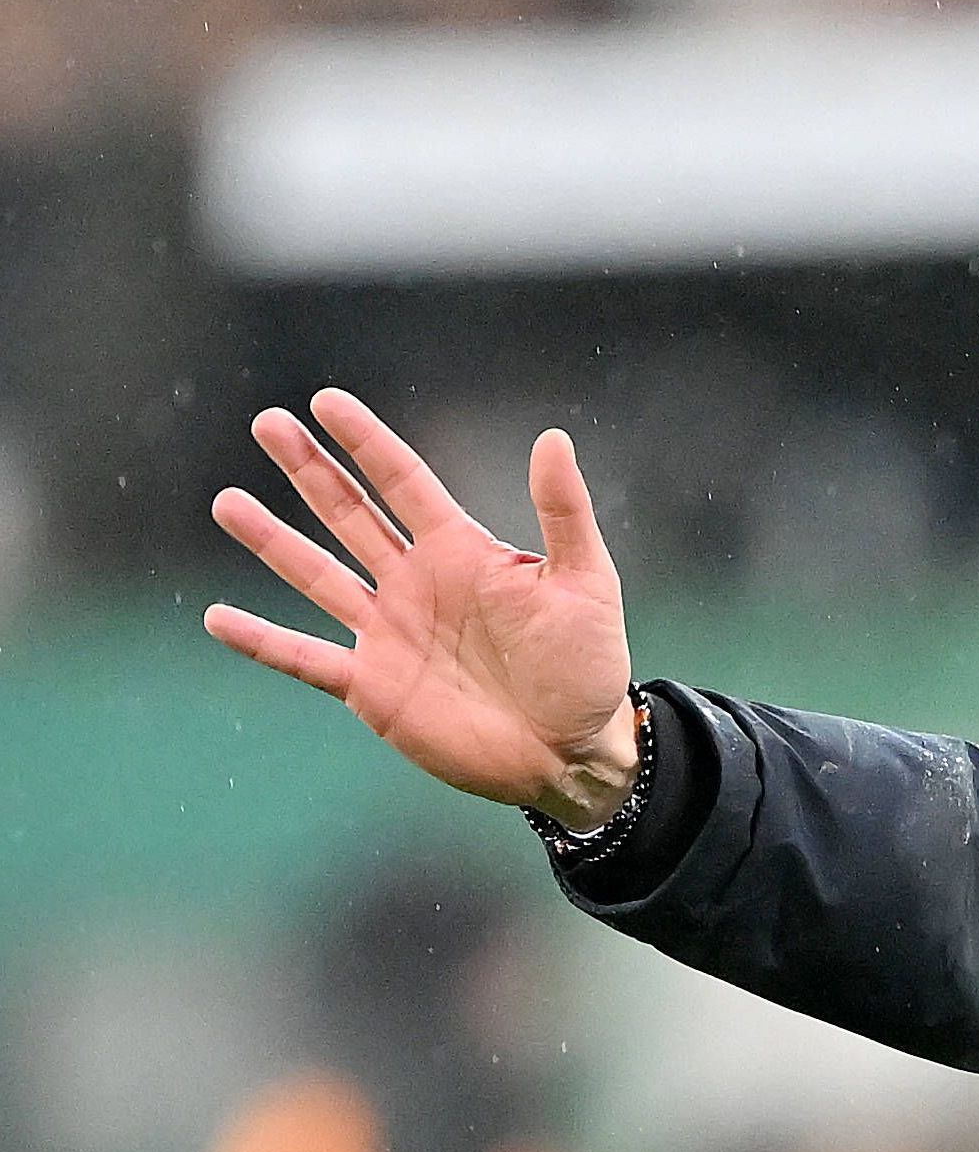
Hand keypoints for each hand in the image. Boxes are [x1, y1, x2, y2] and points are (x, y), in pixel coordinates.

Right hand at [203, 389, 637, 828]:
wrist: (572, 750)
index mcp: (462, 552)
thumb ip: (563, 513)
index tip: (325, 401)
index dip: (365, 442)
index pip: (404, 481)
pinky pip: (306, 658)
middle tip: (265, 423)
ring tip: (227, 501)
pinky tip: (217, 619)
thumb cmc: (588, 665)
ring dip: (273, 540)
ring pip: (317, 575)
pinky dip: (263, 641)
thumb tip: (553, 437)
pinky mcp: (373, 687)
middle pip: (350, 514)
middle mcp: (416, 584)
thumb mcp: (585, 582)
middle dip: (309, 470)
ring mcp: (389, 634)